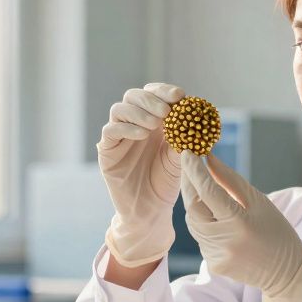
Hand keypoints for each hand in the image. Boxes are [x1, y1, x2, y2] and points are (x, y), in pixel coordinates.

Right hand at [98, 83, 185, 266]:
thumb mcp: (179, 157)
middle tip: (167, 110)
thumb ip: (183, 136)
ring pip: (120, 109)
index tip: (180, 96)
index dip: (165, 91)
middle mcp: (133, 124)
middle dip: (151, 99)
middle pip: (134, 96)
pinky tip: (143, 135)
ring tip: (155, 125)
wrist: (150, 209)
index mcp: (152, 120)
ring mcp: (118, 136)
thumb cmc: (166, 182)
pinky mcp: (107, 151)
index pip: (153, 94)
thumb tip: (194, 114)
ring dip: (139, 112)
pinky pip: (110, 131)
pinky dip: (126, 128)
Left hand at [179, 152, 301, 301]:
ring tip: (204, 190)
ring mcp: (217, 256)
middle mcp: (224, 241)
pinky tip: (217, 219)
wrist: (285, 273)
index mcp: (239, 223)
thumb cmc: (276, 231)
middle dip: (189, 185)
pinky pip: (200, 237)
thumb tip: (208, 158)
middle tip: (189, 166)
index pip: (208, 191)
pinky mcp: (213, 265)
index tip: (187, 152)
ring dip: (195, 204)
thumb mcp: (259, 201)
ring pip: (193, 222)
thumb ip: (229, 179)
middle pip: (193, 207)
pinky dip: (204, 224)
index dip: (194, 170)